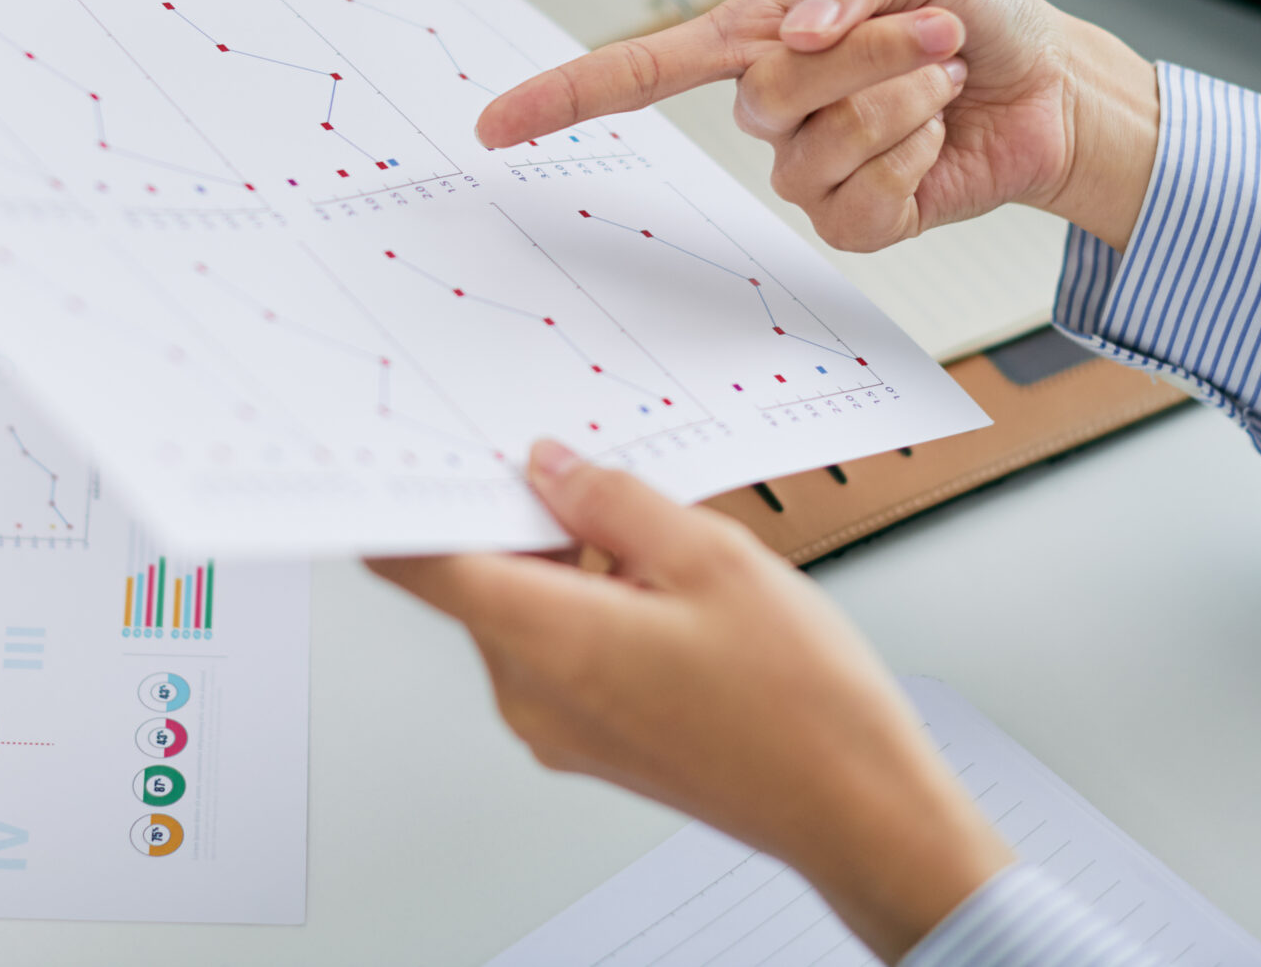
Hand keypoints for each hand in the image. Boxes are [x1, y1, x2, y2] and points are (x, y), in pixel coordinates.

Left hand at [373, 441, 1012, 963]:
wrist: (856, 808)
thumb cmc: (800, 704)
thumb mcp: (711, 556)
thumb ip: (611, 501)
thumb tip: (550, 468)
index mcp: (546, 641)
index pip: (419, 563)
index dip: (404, 499)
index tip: (412, 451)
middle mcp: (530, 694)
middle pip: (476, 578)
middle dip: (517, 516)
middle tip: (578, 465)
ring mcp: (557, 726)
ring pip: (521, 611)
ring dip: (562, 560)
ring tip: (651, 535)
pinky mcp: (588, 740)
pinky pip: (556, 650)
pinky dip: (587, 604)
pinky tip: (659, 584)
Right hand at [477, 0, 1159, 251]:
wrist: (1052, 88)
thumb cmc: (977, 18)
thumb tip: (794, 27)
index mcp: (758, 37)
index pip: (641, 69)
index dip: (566, 95)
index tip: (496, 124)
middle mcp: (770, 108)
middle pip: (766, 96)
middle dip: (869, 57)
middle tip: (936, 34)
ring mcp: (808, 169)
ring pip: (818, 150)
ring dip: (903, 104)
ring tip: (940, 83)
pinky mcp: (857, 220)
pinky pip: (858, 204)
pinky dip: (914, 160)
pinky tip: (934, 142)